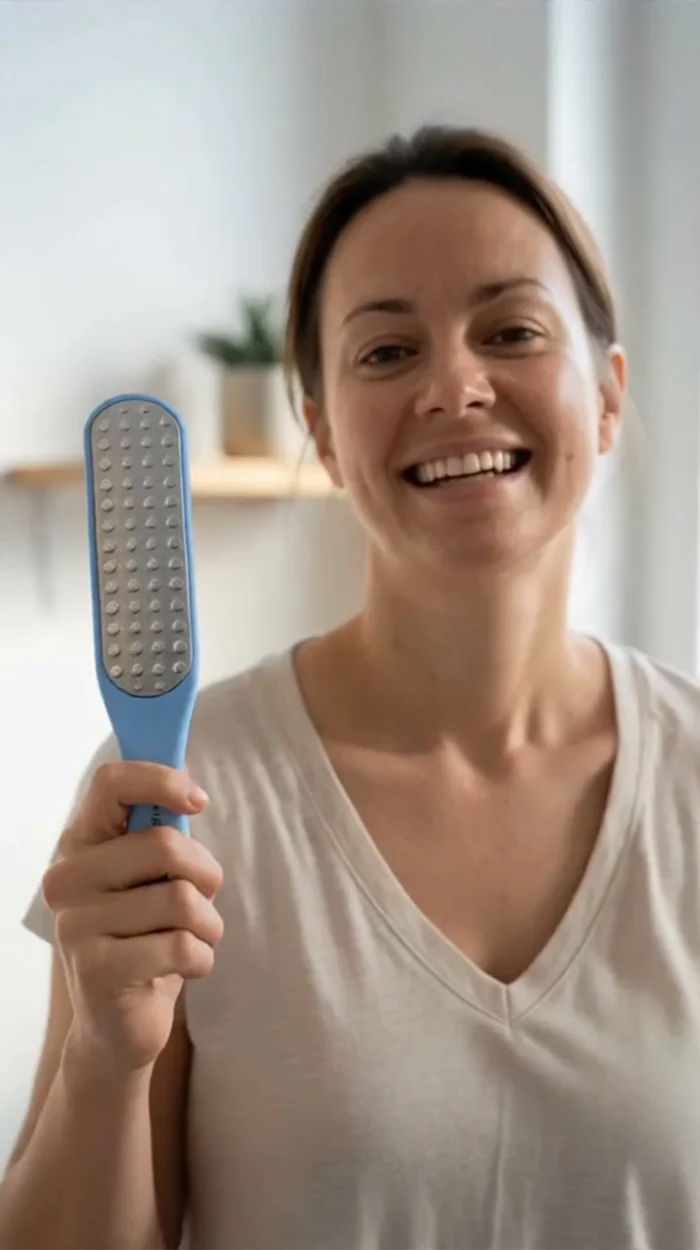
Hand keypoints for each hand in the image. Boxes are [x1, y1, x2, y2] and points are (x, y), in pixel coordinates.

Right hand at [42, 762, 222, 1074]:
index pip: (110, 783)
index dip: (161, 780)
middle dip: (206, 874)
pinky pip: (182, 946)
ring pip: (182, 900)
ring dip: (208, 925)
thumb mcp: (151, 879)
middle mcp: (68, 879)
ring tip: (193, 941)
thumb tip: (191, 779)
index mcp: (81, 843)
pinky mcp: (97, 969)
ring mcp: (76, 925)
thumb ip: (161, 833)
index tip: (199, 801)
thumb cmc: (145, 938)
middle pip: (165, 844)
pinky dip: (202, 959)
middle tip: (203, 901)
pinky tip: (184, 970)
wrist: (117, 1027)